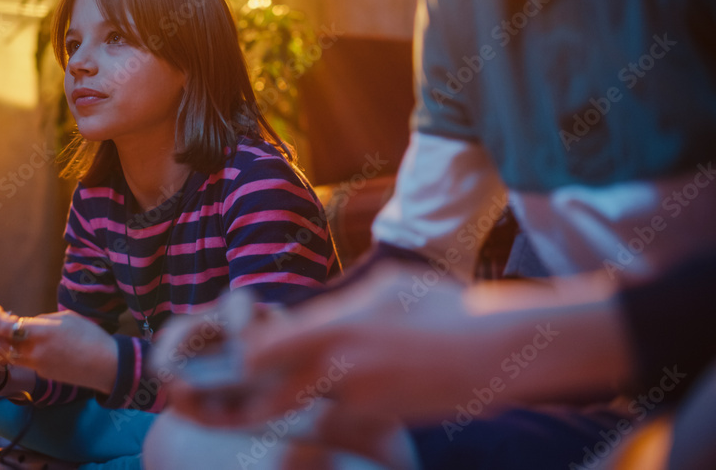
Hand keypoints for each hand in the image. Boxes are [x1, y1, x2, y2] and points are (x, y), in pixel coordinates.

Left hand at [0, 305, 118, 393]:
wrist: (106, 365)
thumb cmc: (91, 336)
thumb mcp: (65, 318)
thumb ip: (41, 320)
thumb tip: (26, 323)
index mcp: (41, 332)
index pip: (4, 326)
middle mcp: (34, 351)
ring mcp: (36, 365)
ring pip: (6, 356)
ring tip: (2, 335)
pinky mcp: (42, 374)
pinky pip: (22, 362)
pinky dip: (16, 353)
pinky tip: (24, 345)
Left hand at [156, 263, 474, 426]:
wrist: (499, 351)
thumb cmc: (444, 307)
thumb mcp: (384, 289)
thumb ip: (339, 308)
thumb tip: (312, 320)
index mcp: (335, 329)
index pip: (260, 351)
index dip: (239, 358)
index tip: (232, 358)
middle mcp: (340, 370)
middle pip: (267, 401)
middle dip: (238, 405)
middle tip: (218, 402)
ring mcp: (361, 403)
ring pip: (304, 418)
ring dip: (293, 413)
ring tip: (285, 399)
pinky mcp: (383, 424)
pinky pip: (341, 426)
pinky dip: (335, 420)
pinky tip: (355, 400)